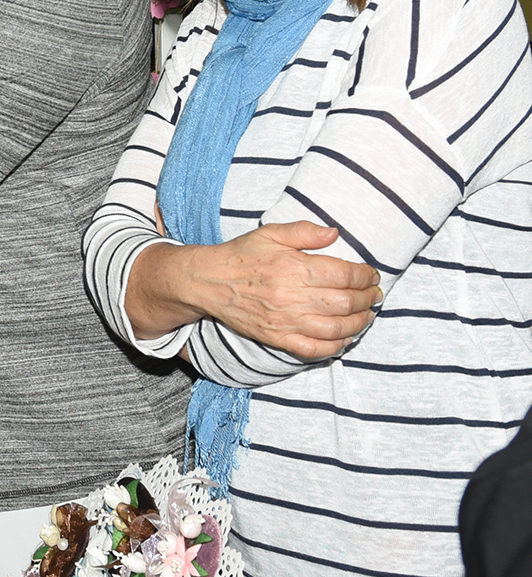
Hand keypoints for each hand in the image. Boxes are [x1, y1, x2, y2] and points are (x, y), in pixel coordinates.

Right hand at [127, 219, 382, 359]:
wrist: (208, 281)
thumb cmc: (241, 255)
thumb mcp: (270, 233)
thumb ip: (304, 231)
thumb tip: (335, 233)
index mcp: (293, 267)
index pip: (345, 274)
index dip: (365, 275)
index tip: (371, 274)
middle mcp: (292, 296)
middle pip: (346, 302)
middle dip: (368, 298)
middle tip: (374, 294)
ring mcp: (285, 321)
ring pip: (337, 329)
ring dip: (360, 323)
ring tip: (367, 314)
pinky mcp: (278, 338)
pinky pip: (315, 349)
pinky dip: (336, 346)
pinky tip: (345, 337)